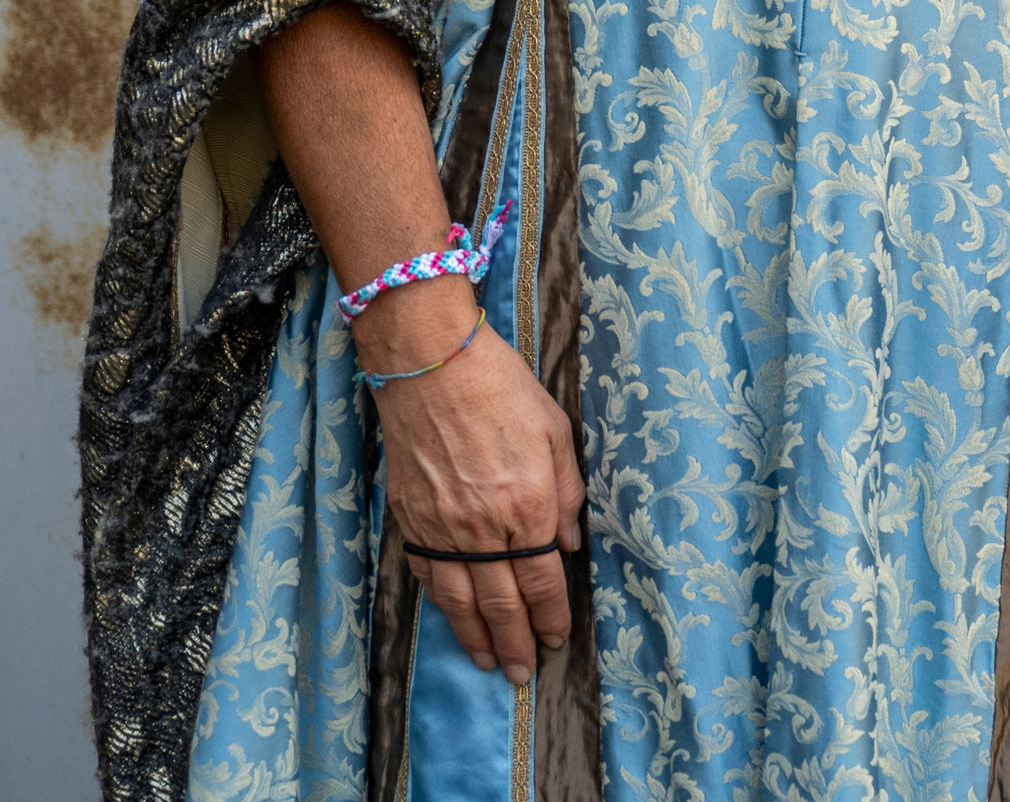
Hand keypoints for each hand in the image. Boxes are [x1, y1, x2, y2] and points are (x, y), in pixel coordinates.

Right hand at [363, 282, 586, 682]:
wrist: (431, 365)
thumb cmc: (502, 388)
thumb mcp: (555, 430)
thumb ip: (567, 491)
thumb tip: (569, 544)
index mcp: (527, 504)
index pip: (542, 580)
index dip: (550, 616)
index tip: (556, 639)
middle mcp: (483, 527)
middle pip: (501, 602)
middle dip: (515, 643)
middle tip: (521, 674)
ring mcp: (442, 527)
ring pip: (460, 601)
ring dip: (475, 638)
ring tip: (488, 664)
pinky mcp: (411, 519)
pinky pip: (428, 575)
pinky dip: (442, 605)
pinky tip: (452, 619)